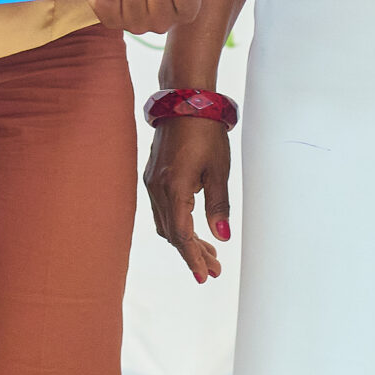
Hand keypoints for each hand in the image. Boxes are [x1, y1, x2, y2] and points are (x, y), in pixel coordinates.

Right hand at [145, 116, 233, 282]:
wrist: (185, 100)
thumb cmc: (205, 131)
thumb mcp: (219, 171)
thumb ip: (219, 206)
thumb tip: (223, 237)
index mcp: (173, 188)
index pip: (182, 235)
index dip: (193, 257)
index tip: (204, 275)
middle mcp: (157, 188)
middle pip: (172, 233)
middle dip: (192, 253)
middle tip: (213, 270)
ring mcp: (151, 182)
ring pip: (166, 223)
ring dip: (185, 240)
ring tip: (209, 252)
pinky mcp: (153, 175)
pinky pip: (162, 209)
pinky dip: (177, 223)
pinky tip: (194, 228)